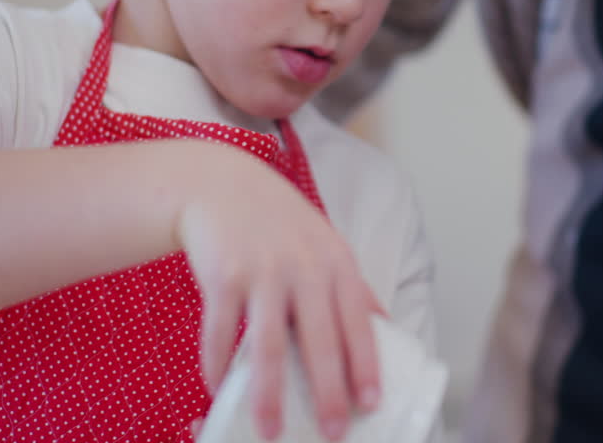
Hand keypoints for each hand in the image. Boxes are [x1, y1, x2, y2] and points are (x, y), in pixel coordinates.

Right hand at [178, 155, 383, 440]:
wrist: (223, 185)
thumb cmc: (281, 223)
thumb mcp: (326, 244)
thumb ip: (350, 286)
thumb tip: (385, 325)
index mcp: (337, 263)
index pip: (358, 322)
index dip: (365, 365)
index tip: (371, 403)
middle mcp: (305, 267)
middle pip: (319, 341)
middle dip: (328, 392)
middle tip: (333, 433)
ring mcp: (262, 271)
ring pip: (268, 346)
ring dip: (269, 395)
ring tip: (271, 431)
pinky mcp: (223, 276)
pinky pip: (221, 332)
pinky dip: (218, 365)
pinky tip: (218, 389)